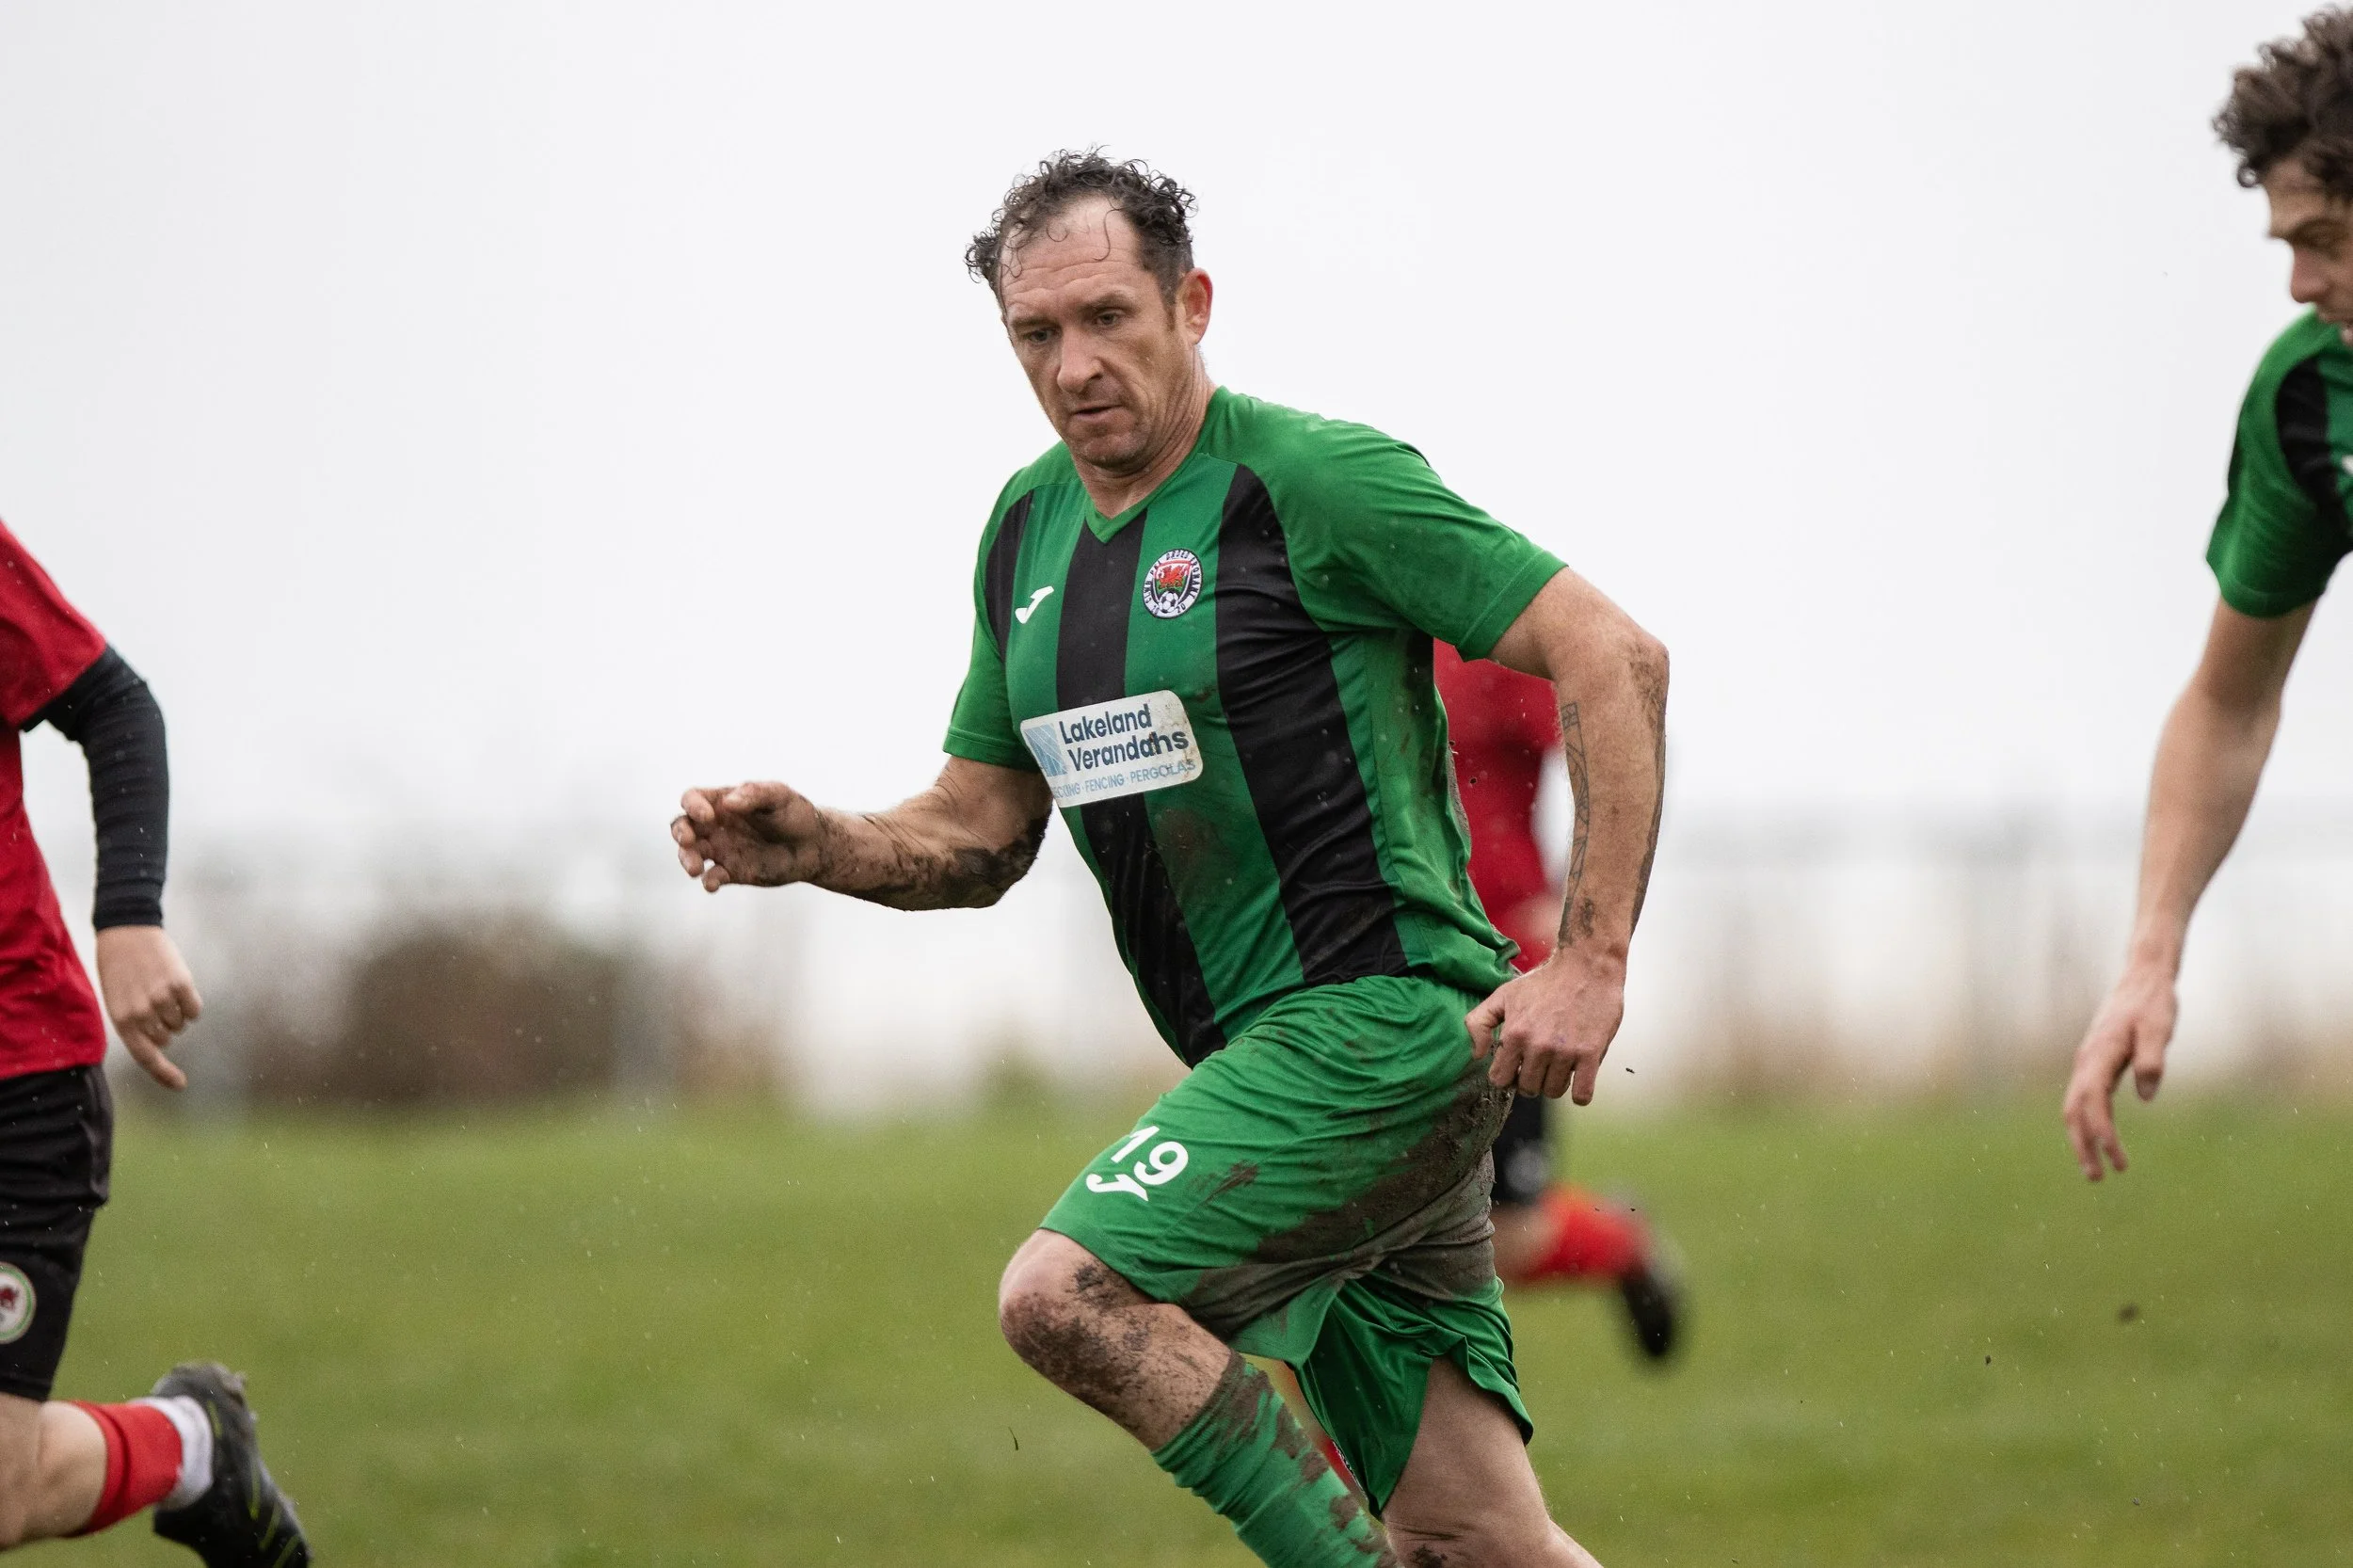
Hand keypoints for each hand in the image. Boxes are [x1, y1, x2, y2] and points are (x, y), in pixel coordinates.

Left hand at [94, 926, 201, 1090]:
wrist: (126, 931)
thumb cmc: (119, 969)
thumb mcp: (117, 1000)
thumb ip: (135, 1024)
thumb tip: (162, 1045)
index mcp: (121, 1020)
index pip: (147, 1056)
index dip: (164, 1074)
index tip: (181, 1085)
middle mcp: (142, 1013)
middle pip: (167, 1038)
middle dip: (164, 1026)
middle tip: (153, 1002)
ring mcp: (162, 999)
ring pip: (181, 1024)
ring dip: (176, 1013)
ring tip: (162, 989)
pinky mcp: (181, 985)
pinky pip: (195, 1010)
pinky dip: (190, 1004)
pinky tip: (178, 986)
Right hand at [672, 781, 828, 891]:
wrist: (815, 845)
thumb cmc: (795, 814)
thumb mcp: (780, 796)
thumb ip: (755, 794)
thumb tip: (729, 802)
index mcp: (723, 802)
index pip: (693, 799)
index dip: (693, 805)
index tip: (709, 816)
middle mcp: (717, 826)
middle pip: (683, 826)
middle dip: (680, 833)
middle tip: (687, 841)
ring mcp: (723, 849)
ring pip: (691, 854)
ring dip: (687, 859)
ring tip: (695, 869)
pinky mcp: (733, 872)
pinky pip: (712, 877)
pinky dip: (708, 881)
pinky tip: (712, 884)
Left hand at [1464, 950, 1624, 1102]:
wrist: (1586, 967)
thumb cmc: (1546, 981)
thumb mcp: (1503, 995)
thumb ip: (1478, 1022)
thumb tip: (1477, 1055)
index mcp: (1514, 1034)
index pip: (1500, 1079)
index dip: (1507, 1076)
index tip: (1517, 1068)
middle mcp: (1538, 1046)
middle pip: (1528, 1089)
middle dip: (1531, 1080)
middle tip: (1540, 1065)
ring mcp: (1565, 1052)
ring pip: (1553, 1092)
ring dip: (1555, 1083)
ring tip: (1559, 1065)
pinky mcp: (1590, 1054)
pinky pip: (1582, 1094)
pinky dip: (1580, 1093)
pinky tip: (1578, 1077)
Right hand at [2063, 962, 2175, 1180]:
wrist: (2143, 980)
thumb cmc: (2153, 1003)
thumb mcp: (2159, 1028)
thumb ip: (2152, 1061)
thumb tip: (2146, 1097)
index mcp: (2099, 1055)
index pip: (2093, 1103)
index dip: (2103, 1133)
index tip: (2118, 1160)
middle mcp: (2086, 1061)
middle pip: (2073, 1112)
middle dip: (2083, 1146)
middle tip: (2098, 1178)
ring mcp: (2088, 1063)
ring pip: (2075, 1108)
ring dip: (2083, 1139)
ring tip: (2097, 1169)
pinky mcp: (2096, 1064)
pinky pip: (2084, 1100)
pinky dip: (2088, 1124)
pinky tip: (2101, 1139)